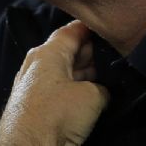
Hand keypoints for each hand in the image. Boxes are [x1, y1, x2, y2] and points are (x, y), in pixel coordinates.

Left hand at [0, 20, 109, 145]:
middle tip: (113, 57)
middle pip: (68, 51)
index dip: (92, 29)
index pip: (72, 31)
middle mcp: (36, 64)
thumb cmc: (55, 117)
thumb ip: (102, 86)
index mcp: (46, 53)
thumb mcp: (92, 96)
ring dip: (83, 75)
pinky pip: (57, 90)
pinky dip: (73, 91)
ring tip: (106, 80)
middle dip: (91, 54)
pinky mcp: (32, 105)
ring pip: (63, 72)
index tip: (109, 29)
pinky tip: (89, 99)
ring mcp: (32, 85)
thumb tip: (103, 90)